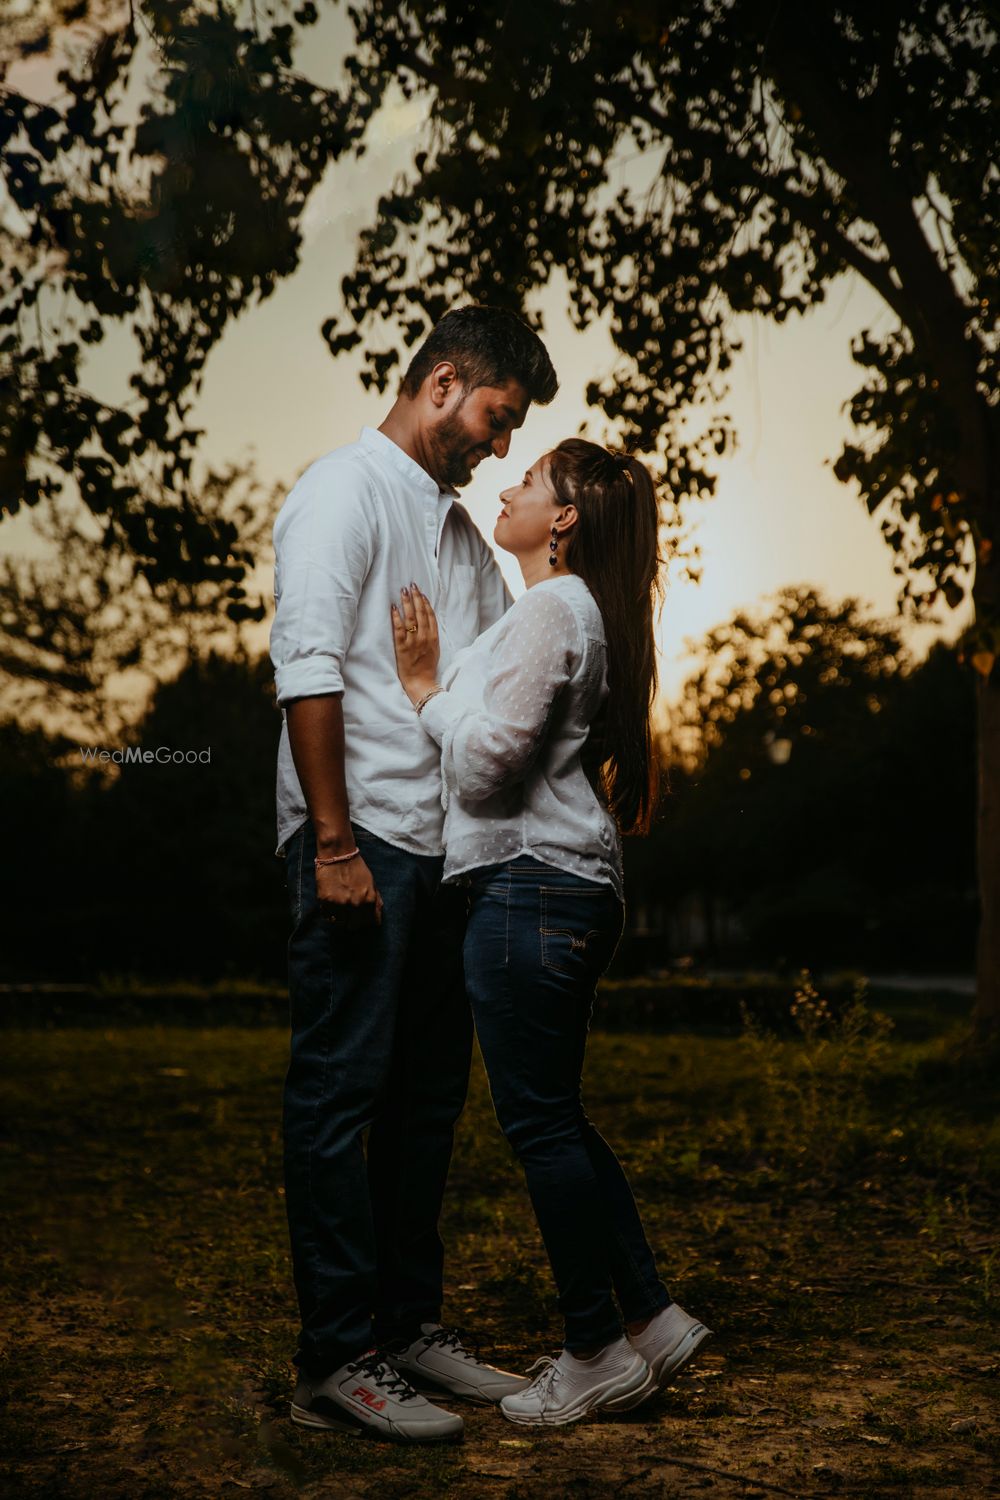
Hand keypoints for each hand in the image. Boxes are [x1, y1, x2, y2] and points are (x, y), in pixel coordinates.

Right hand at [316, 852, 382, 929]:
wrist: (338, 854)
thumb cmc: (356, 867)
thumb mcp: (372, 883)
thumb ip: (376, 902)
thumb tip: (377, 919)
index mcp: (369, 900)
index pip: (369, 923)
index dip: (364, 922)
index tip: (360, 919)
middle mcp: (355, 904)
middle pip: (353, 926)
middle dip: (352, 923)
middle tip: (348, 916)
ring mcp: (340, 903)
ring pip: (339, 923)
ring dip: (339, 918)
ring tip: (338, 909)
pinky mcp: (326, 900)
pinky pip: (327, 915)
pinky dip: (328, 913)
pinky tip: (330, 905)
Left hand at [392, 582, 439, 703]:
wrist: (421, 683)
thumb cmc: (427, 669)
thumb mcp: (435, 650)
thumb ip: (432, 636)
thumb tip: (428, 624)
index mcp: (433, 638)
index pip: (430, 616)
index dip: (425, 603)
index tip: (421, 593)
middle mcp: (424, 637)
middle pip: (420, 613)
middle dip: (416, 597)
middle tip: (411, 585)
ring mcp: (413, 642)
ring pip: (410, 618)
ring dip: (406, 603)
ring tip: (403, 591)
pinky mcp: (402, 647)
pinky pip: (399, 629)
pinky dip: (396, 617)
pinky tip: (393, 607)